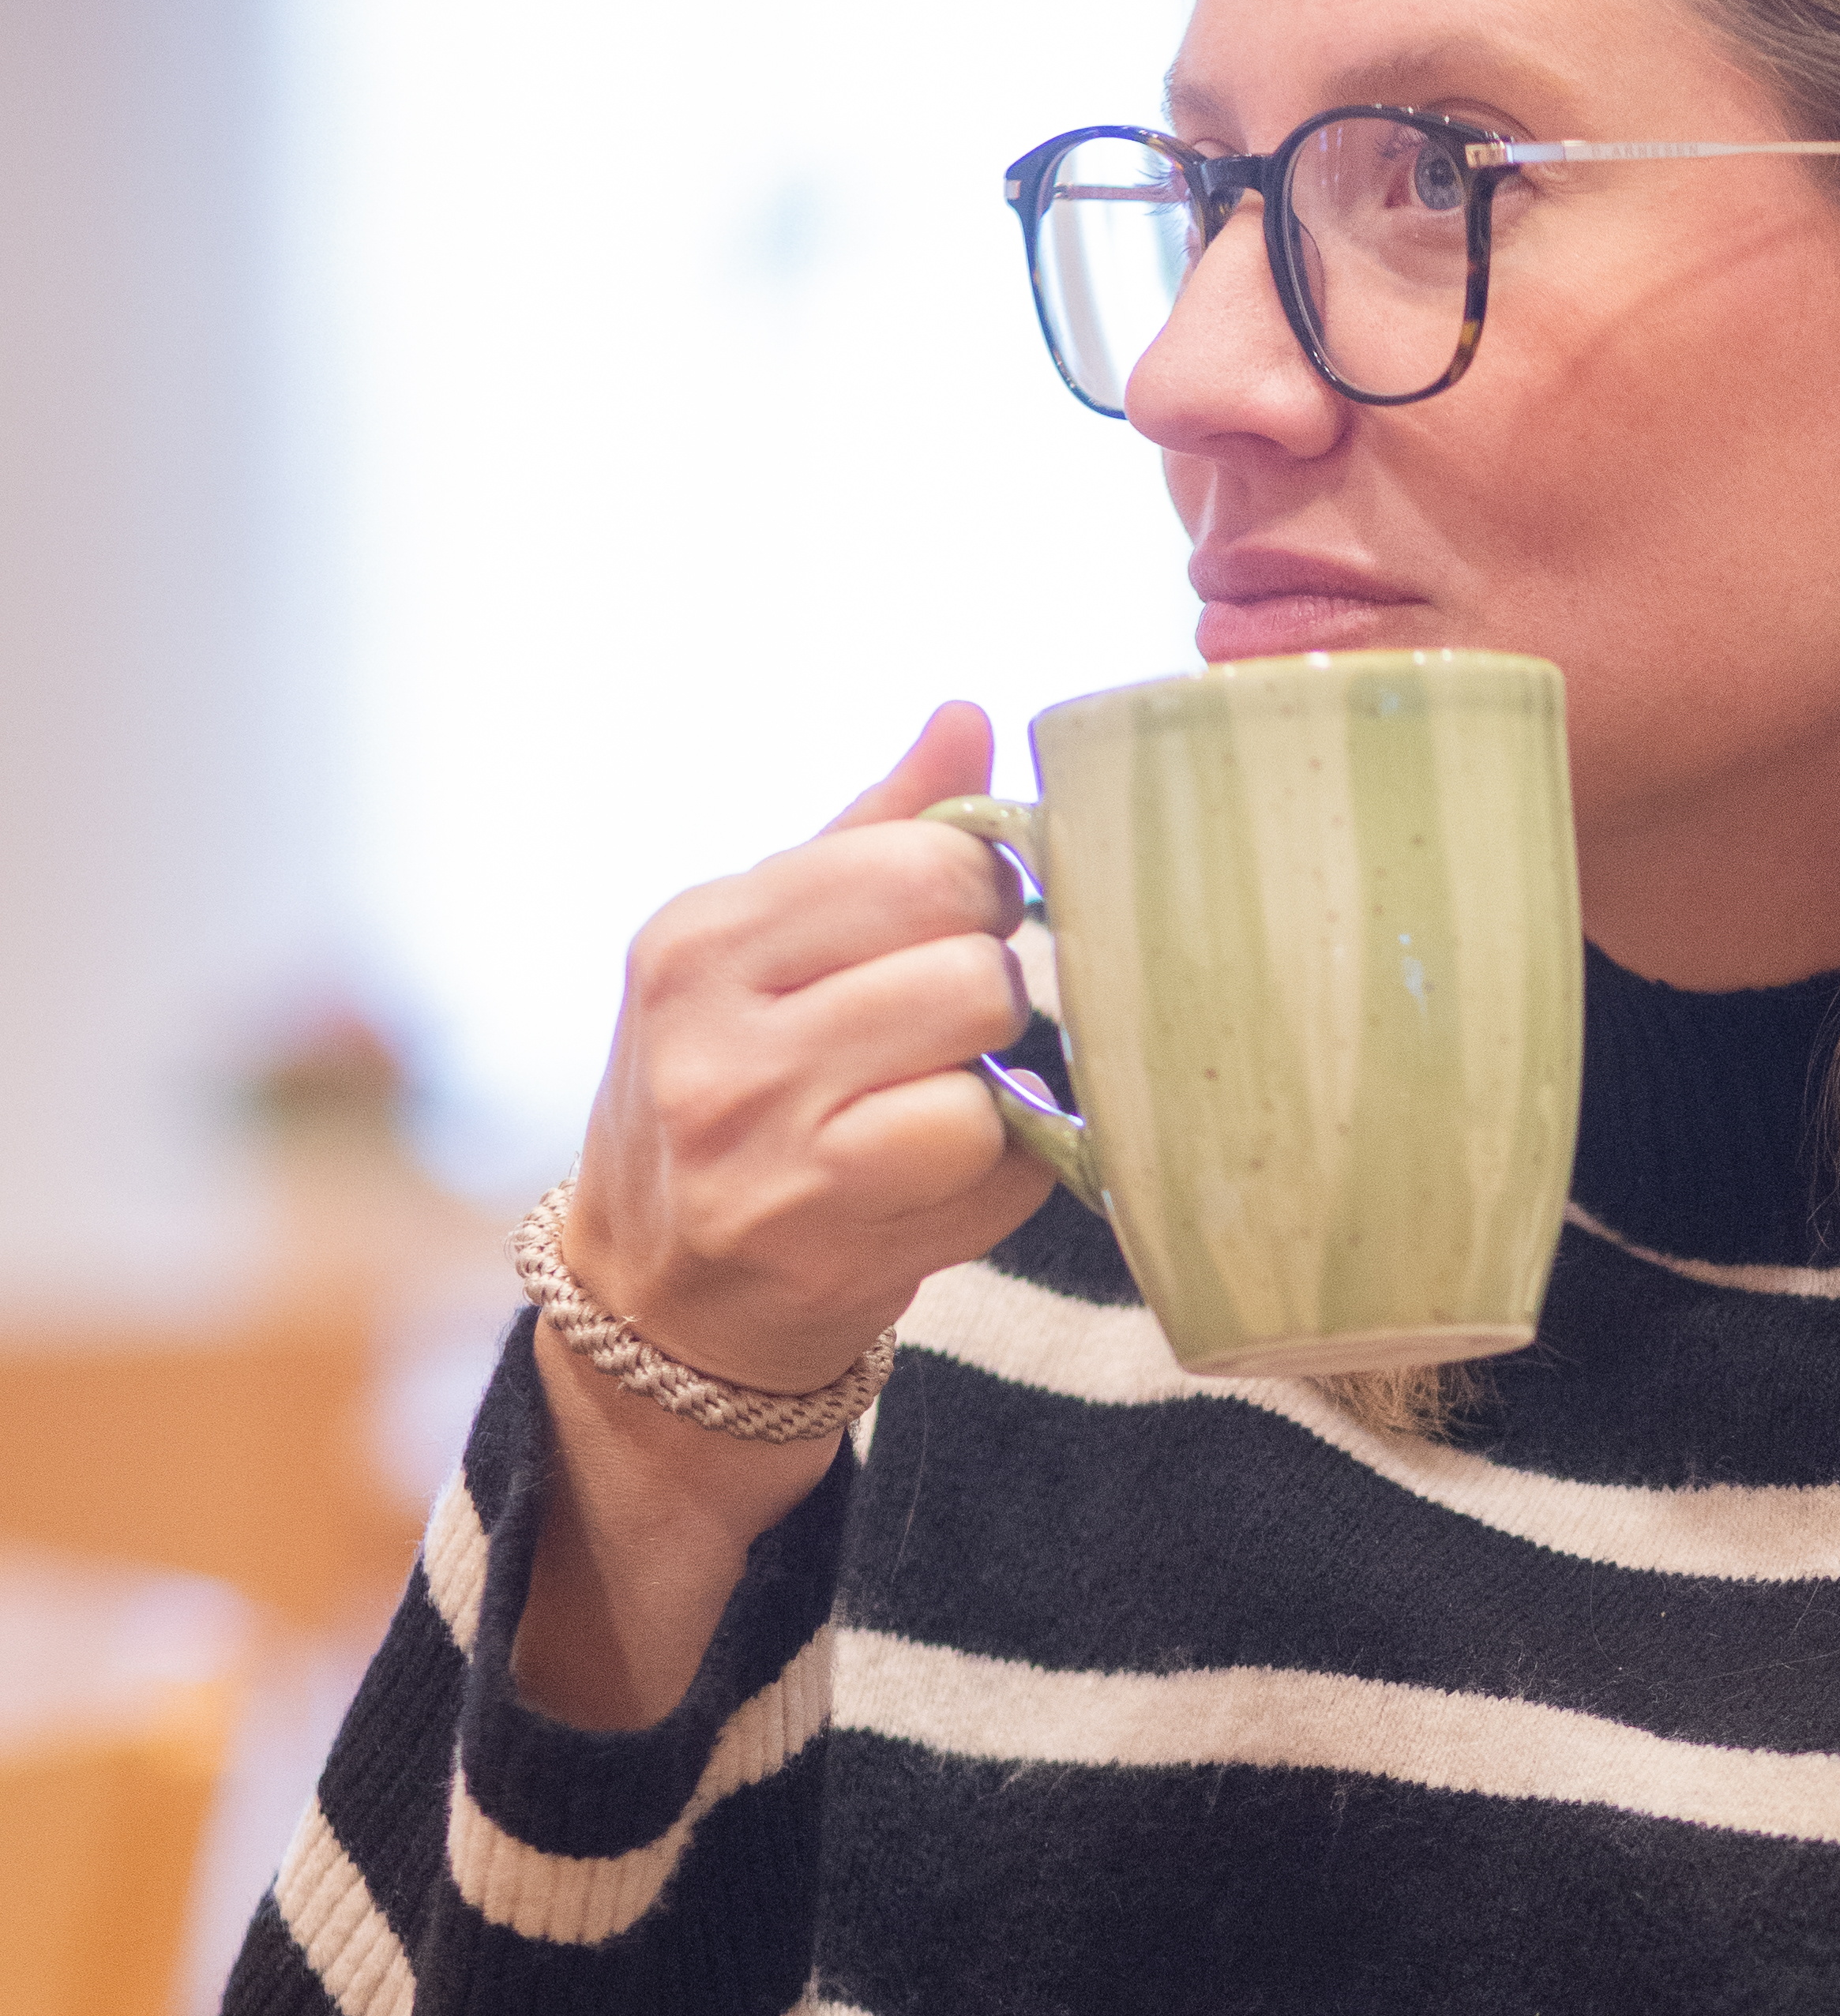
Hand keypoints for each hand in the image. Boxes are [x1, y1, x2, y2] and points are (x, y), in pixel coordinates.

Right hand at [513, 701, 1055, 1725]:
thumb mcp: (763, 951)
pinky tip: (950, 1174)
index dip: (983, 893)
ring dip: (1002, 1081)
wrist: (660, 1301)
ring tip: (953, 1094)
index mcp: (702, 933)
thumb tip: (969, 713)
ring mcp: (764, 1136)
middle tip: (966, 1028)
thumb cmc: (736, 1095)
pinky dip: (1002, 1169)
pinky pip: (991, 1161)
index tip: (969, 929)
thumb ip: (871, 833)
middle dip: (998, 990)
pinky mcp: (823, 1229)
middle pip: (969, 958)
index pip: (920, 859)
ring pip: (983, 1059)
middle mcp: (715, 1028)